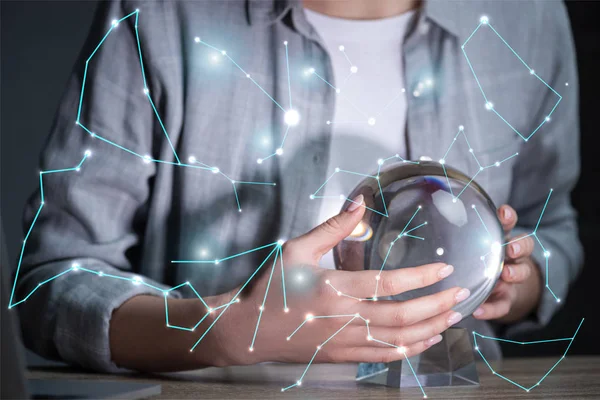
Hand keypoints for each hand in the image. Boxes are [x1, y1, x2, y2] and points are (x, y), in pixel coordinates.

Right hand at [212, 195, 470, 365]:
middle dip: (437, 305)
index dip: (422, 277)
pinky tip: (426, 339)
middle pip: (402, 316)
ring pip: (399, 340)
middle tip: (461, 294)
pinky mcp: (342, 356)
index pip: (389, 284)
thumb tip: (359, 204)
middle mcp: (344, 318)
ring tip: (453, 316)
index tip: (445, 269)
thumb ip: (332, 228)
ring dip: (431, 328)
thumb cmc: (272, 286)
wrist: (249, 330)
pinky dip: (410, 349)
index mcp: (333, 288)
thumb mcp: (297, 249)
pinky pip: (384, 357)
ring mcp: (344, 342)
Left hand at [472, 205, 541, 322]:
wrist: (497, 291)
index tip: (503, 213)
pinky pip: (502, 305)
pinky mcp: (506, 300)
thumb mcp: (473, 247)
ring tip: (506, 275)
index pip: (509, 224)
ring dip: (515, 273)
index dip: (508, 217)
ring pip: (521, 273)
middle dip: (519, 246)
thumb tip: (434, 223)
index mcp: (500, 240)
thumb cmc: (479, 260)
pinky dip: (491, 309)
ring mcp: (511, 279)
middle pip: (523, 247)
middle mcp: (511, 257)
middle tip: (511, 249)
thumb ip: (461, 237)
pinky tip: (479, 311)